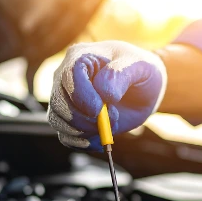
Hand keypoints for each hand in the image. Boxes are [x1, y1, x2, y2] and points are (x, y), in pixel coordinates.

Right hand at [48, 41, 166, 149]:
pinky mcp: (71, 120)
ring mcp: (66, 100)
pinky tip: (101, 139)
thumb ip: (120, 75)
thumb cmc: (141, 71)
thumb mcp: (140, 66)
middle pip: (59, 102)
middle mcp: (66, 78)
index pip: (69, 75)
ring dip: (85, 131)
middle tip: (114, 118)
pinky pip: (65, 137)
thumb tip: (104, 94)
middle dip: (85, 118)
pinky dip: (82, 143)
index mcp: (81, 57)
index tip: (99, 109)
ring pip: (58, 121)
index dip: (82, 96)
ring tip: (111, 125)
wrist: (144, 89)